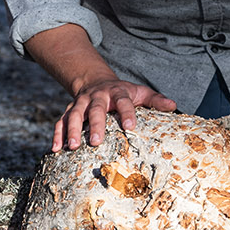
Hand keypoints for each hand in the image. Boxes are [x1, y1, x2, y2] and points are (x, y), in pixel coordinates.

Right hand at [53, 79, 176, 151]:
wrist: (96, 81)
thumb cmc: (123, 92)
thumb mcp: (140, 92)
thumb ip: (155, 100)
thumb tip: (173, 105)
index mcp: (117, 92)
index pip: (123, 101)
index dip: (127, 113)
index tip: (130, 127)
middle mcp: (97, 96)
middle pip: (95, 109)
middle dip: (95, 124)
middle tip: (96, 141)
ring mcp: (81, 103)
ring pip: (74, 115)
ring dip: (73, 130)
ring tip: (72, 147)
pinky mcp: (69, 110)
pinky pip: (61, 121)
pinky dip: (57, 134)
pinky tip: (55, 149)